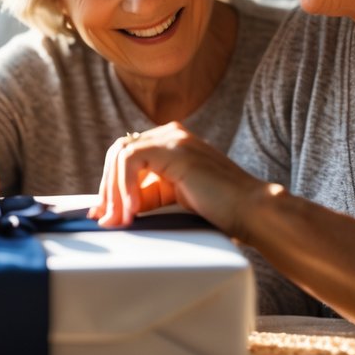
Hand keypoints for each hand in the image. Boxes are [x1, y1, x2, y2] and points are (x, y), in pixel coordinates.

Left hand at [89, 122, 265, 238]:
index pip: (124, 156)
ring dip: (114, 190)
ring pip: (121, 153)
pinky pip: (132, 158)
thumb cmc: (219, 211)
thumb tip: (110, 211)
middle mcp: (171, 134)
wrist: (251, 211)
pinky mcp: (176, 149)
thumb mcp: (171, 201)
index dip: (109, 186)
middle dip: (107, 189)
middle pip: (118, 151)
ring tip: (120, 219)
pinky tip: (133, 209)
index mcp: (170, 142)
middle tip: (107, 220)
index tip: (104, 215)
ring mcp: (174, 138)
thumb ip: (145, 198)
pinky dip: (125, 185)